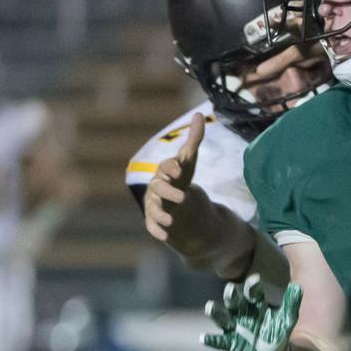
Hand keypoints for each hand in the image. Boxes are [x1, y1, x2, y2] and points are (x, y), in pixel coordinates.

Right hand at [144, 114, 243, 266]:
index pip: (165, 167)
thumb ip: (194, 140)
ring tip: (170, 220)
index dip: (170, 168)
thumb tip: (197, 114)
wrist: (175, 201)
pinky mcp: (154, 220)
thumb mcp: (189, 161)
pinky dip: (157, 230)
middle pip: (158, 187)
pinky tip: (164, 237)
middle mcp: (156, 187)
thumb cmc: (180, 178)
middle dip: (168, 191)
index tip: (178, 170)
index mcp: (164, 171)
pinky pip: (152, 226)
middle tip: (182, 196)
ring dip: (160, 213)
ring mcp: (154, 204)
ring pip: (154, 208)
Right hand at [201, 274, 301, 350]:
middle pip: (233, 301)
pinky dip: (211, 340)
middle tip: (231, 289)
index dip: (252, 286)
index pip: (252, 292)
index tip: (255, 280)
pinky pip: (219, 341)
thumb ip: (291, 303)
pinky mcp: (229, 343)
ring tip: (210, 307)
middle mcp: (240, 313)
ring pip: (222, 317)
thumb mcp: (286, 318)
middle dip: (231, 295)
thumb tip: (298, 288)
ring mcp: (233, 327)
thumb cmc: (277, 332)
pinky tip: (204, 338)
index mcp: (254, 304)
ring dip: (215, 312)